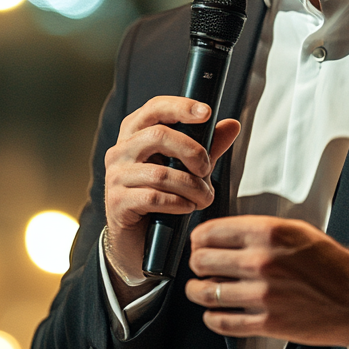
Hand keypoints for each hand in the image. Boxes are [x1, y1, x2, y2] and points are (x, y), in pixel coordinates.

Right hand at [104, 96, 240, 302]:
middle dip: (192, 151)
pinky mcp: (117, 202)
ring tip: (204, 198)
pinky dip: (178, 203)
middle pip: (158, 135)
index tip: (207, 112)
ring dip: (191, 186)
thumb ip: (208, 147)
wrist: (137, 241)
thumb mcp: (188, 168)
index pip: (155, 107)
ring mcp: (115, 177)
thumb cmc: (162, 197)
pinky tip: (187, 207)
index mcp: (135, 133)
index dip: (181, 106)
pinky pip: (153, 197)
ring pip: (160, 173)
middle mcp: (120, 151)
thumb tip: (233, 125)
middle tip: (207, 168)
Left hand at [185, 216, 348, 346]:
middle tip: (199, 264)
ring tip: (198, 289)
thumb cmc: (332, 265)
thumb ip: (262, 229)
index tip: (198, 242)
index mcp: (269, 233)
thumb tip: (229, 234)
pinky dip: (212, 317)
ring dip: (196, 291)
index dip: (199, 237)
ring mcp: (262, 294)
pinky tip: (214, 313)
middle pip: (203, 261)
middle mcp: (261, 261)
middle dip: (196, 262)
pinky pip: (223, 322)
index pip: (212, 232)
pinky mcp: (266, 322)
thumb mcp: (298, 230)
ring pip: (206, 292)